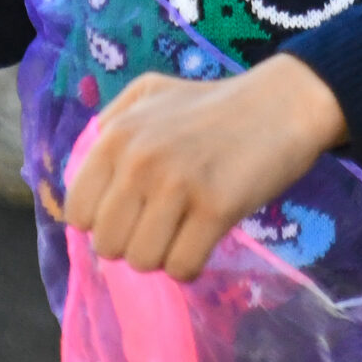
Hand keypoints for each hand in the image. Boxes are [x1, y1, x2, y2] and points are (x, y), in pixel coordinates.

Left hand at [62, 54, 347, 281]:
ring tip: (183, 231)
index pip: (78, 212)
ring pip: (143, 262)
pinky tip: (203, 241)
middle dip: (133, 243)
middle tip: (162, 226)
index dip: (103, 222)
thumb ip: (110, 124)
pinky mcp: (215, 208)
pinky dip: (190, 266)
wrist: (283, 104)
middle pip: (108, 245)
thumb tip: (84, 174)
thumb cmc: (214, 104)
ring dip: (163, 256)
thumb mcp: (150, 94)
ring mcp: (177, 185)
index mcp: (117, 135)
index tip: (130, 215)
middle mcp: (139, 160)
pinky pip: (182, 267)